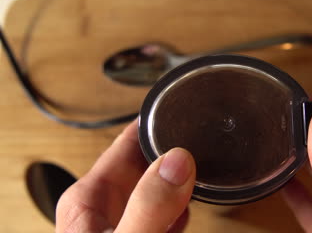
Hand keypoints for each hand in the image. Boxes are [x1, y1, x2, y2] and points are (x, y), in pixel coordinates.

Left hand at [56, 120, 195, 232]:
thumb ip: (148, 205)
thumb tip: (176, 162)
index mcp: (87, 199)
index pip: (125, 142)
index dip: (155, 124)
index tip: (182, 112)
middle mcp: (105, 207)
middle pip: (146, 161)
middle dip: (173, 153)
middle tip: (201, 148)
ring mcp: (126, 221)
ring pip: (159, 185)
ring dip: (181, 181)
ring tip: (201, 178)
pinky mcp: (144, 231)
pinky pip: (166, 210)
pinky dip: (181, 207)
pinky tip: (187, 212)